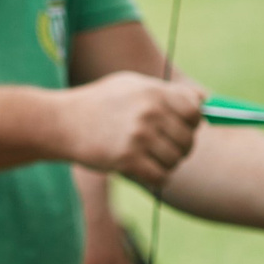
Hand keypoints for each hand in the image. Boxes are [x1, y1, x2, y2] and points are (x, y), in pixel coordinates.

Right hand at [58, 73, 201, 191]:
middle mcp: (149, 113)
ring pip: (175, 160)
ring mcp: (138, 137)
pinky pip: (160, 177)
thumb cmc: (97, 103)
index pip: (195, 113)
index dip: (189, 123)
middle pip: (188, 140)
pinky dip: (154, 177)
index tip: (173, 127)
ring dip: (164, 163)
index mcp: (153, 92)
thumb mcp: (130, 85)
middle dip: (177, 147)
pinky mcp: (126, 159)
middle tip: (156, 147)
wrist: (57, 122)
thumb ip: (169, 91)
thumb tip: (205, 101)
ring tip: (144, 156)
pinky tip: (140, 169)